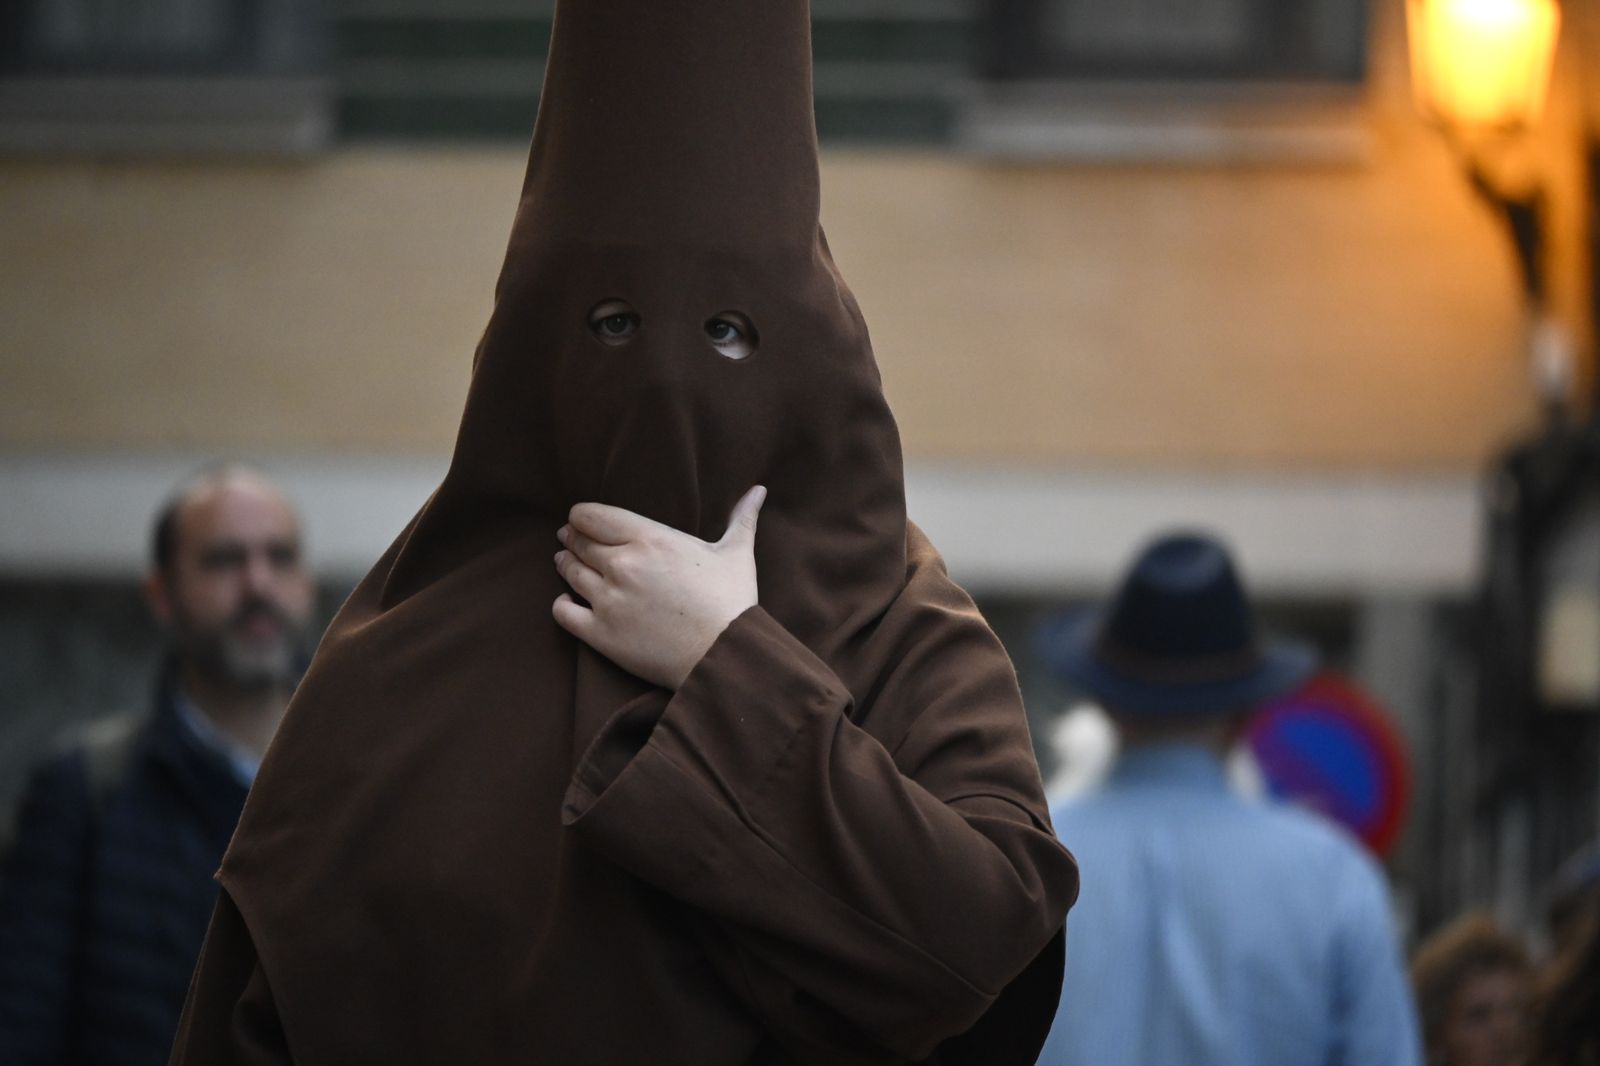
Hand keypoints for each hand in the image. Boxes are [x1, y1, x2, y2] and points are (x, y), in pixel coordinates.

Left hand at [552, 485, 765, 689]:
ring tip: (567, 564)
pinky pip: (563, 613)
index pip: (590, 515)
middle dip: (573, 539)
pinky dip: (562, 605)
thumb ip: (741, 519)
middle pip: (577, 542)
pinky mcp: (601, 634)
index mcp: (649, 538)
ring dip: (566, 566)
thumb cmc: (732, 602)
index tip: (583, 521)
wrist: (726, 655)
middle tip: (571, 540)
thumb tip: (759, 491)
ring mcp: (608, 599)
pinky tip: (569, 603)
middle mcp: (622, 564)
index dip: (582, 516)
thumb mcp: (737, 554)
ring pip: (569, 573)